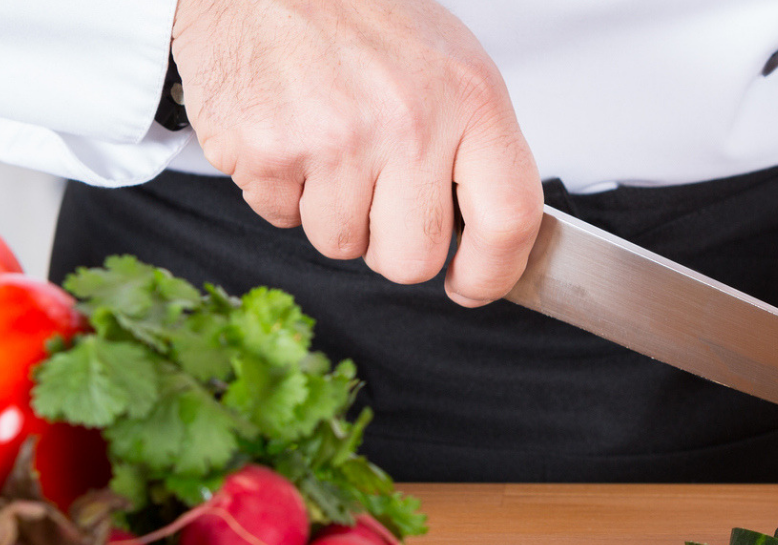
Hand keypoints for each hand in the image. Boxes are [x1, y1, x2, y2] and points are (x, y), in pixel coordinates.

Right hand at [170, 0, 542, 303]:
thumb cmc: (364, 15)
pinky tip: (289, 134)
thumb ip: (475, 148)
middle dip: (394, 245)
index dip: (494, 272)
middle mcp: (408, 124)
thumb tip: (488, 234)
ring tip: (329, 145)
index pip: (510, 218)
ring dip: (333, 212)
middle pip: (413, 260)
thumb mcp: (452, 67)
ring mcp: (334, 142)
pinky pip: (280, 218)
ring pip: (341, 245)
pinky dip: (281, 189)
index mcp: (470, 100)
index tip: (472, 284)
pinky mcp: (267, 152)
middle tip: (380, 196)